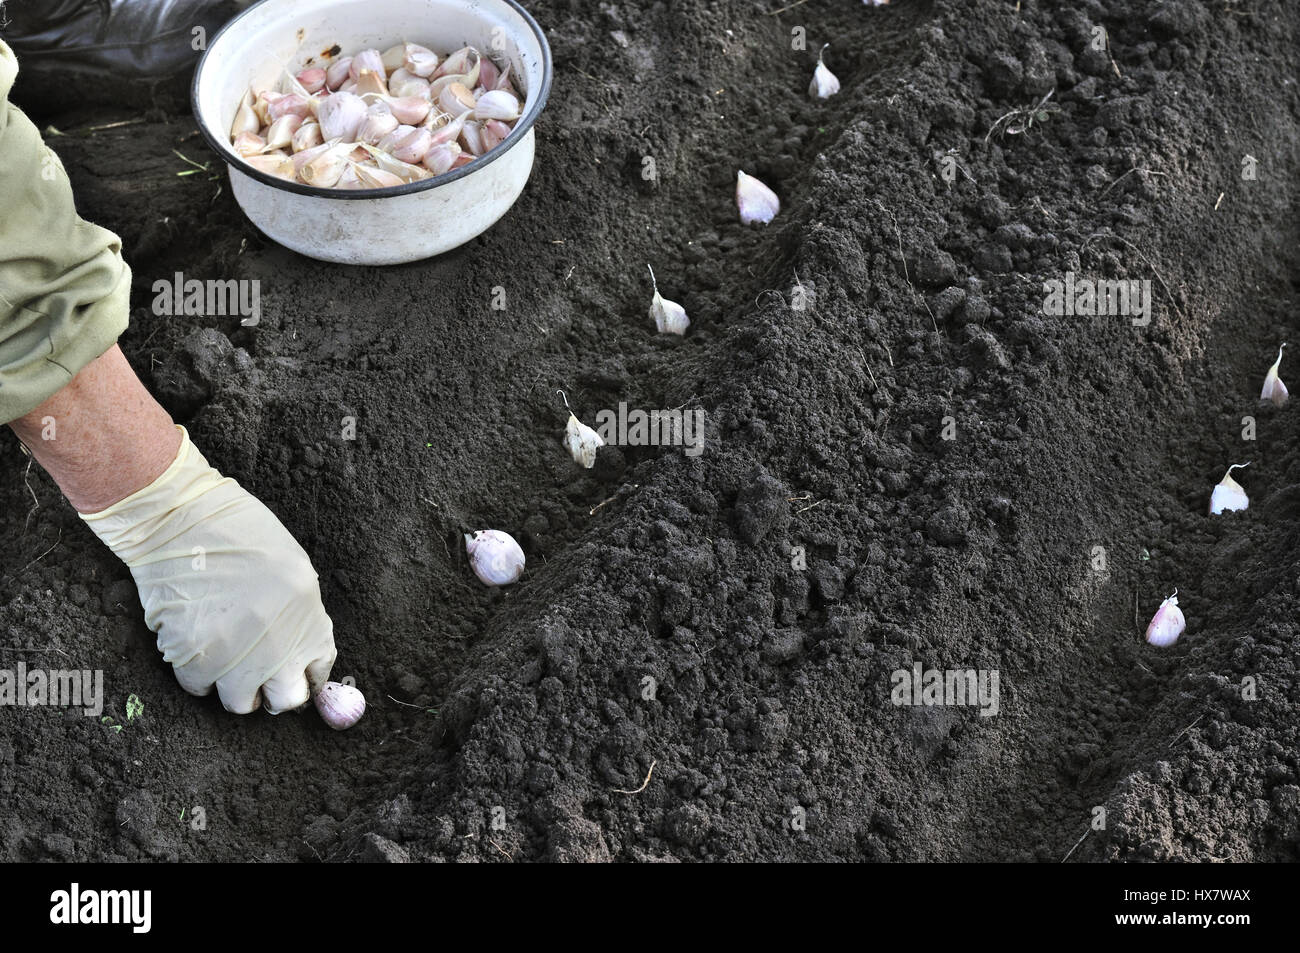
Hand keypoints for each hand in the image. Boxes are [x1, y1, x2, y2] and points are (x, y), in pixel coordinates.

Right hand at [80, 426, 336, 712]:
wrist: (182, 521)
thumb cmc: (238, 533)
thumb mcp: (292, 571)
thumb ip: (298, 616)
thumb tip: (296, 655)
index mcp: (309, 620)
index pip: (318, 672)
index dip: (302, 673)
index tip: (290, 671)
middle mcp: (279, 648)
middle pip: (286, 700)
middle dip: (273, 692)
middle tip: (256, 677)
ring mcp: (237, 659)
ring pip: (239, 702)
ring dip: (232, 686)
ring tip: (222, 657)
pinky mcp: (194, 660)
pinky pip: (197, 685)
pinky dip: (195, 671)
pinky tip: (193, 641)